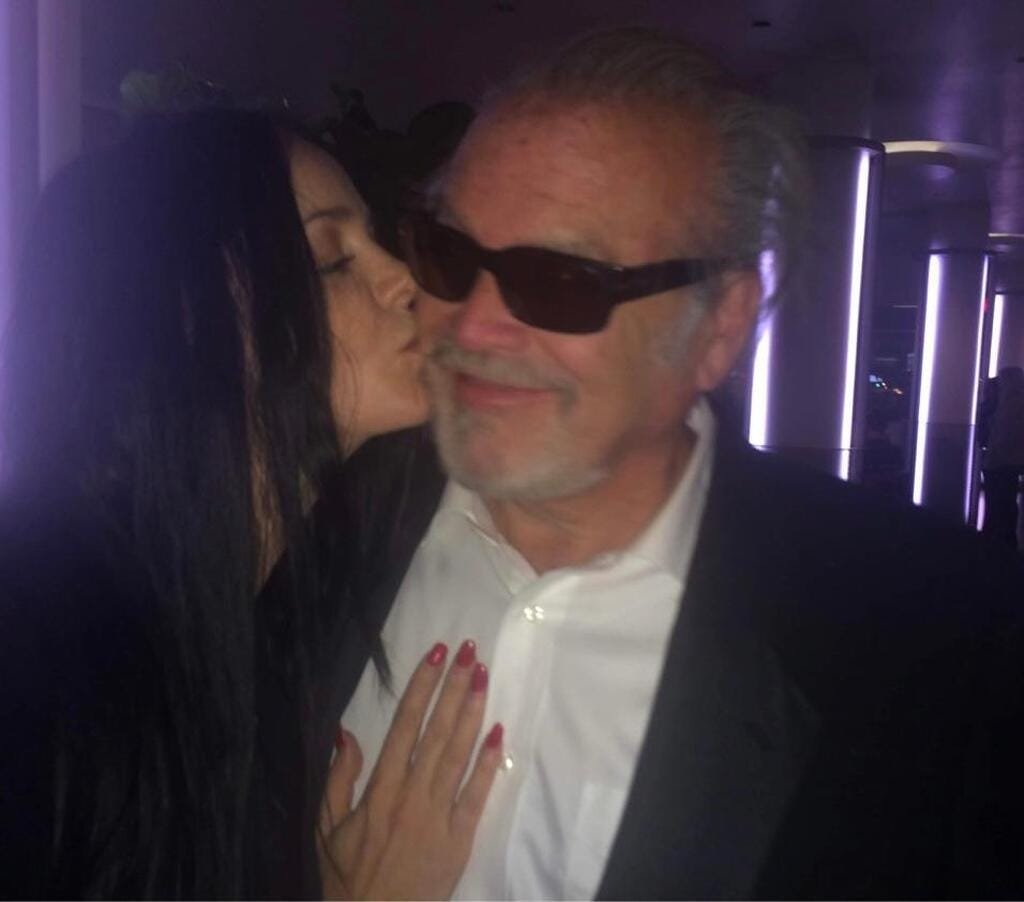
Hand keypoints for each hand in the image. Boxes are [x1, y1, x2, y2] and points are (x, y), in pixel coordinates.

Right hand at [318, 640, 503, 899]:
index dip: (422, 686)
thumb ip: (338, 779)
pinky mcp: (459, 838)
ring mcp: (438, 816)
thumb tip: (344, 732)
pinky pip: (476, 795)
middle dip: (453, 687)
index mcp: (379, 790)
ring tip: (484, 676)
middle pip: (436, 731)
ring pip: (458, 754)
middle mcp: (411, 796)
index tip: (436, 654)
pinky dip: (488, 763)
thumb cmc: (347, 876)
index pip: (404, 726)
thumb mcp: (326, 828)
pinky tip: (498, 732)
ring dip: (472, 712)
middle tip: (471, 651)